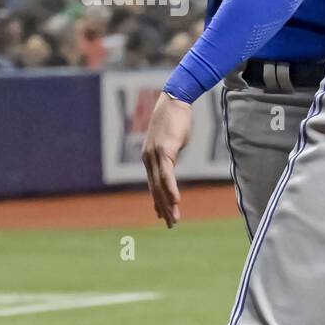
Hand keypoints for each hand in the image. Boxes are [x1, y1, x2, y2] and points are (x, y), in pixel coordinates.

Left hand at [142, 92, 192, 227]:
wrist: (175, 100)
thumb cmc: (175, 119)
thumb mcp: (171, 140)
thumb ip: (170, 153)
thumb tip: (171, 159)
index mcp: (150, 158)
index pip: (153, 184)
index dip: (158, 201)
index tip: (163, 215)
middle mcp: (149, 158)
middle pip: (155, 188)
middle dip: (163, 208)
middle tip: (170, 224)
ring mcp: (155, 154)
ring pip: (160, 185)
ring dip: (167, 204)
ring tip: (173, 219)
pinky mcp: (165, 150)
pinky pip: (167, 174)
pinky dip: (170, 189)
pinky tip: (175, 201)